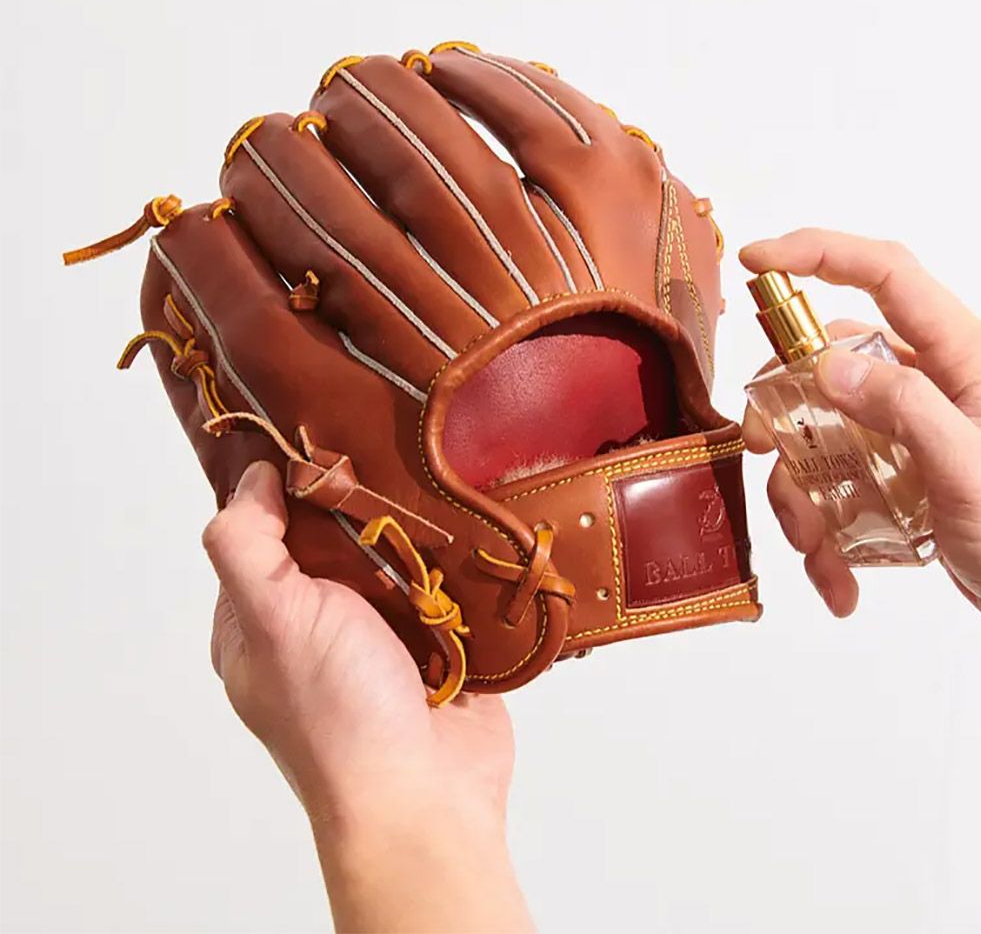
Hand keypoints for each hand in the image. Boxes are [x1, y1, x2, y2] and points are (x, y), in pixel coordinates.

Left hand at [203, 462, 532, 932]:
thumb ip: (247, 544)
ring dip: (418, 532)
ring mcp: (380, 635)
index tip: (320, 445)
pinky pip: (446, 581)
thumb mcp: (271, 617)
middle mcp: (316, 626)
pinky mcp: (439, 641)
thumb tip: (253, 476)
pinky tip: (473, 532)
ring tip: (440, 490)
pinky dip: (458, 563)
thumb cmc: (340, 714)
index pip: (261, 532)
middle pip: (335, 537)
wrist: (428, 795)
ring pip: (396, 554)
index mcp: (260, 622)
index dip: (285, 488)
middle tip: (392, 462)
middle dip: (364, 506)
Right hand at [740, 228, 980, 645]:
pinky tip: (839, 577)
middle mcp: (937, 386)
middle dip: (787, 408)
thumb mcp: (974, 469)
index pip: (886, 274)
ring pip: (828, 433)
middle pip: (833, 363)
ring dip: (804, 488)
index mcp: (963, 359)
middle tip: (765, 448)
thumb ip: (904, 407)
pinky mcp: (907, 480)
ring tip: (814, 544)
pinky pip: (844, 486)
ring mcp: (918, 434)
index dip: (817, 253)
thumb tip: (828, 364)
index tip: (757, 261)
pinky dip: (828, 530)